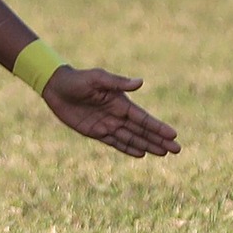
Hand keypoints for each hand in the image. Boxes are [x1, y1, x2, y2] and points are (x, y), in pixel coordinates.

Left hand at [43, 66, 179, 157]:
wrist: (55, 86)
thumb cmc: (77, 79)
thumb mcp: (97, 78)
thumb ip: (118, 82)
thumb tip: (141, 82)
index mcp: (120, 102)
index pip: (143, 118)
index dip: (158, 127)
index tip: (173, 135)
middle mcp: (117, 115)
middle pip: (142, 131)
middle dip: (159, 140)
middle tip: (177, 150)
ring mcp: (107, 124)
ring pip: (131, 138)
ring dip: (147, 145)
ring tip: (164, 153)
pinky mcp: (95, 131)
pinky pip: (115, 142)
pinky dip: (128, 148)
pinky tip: (141, 154)